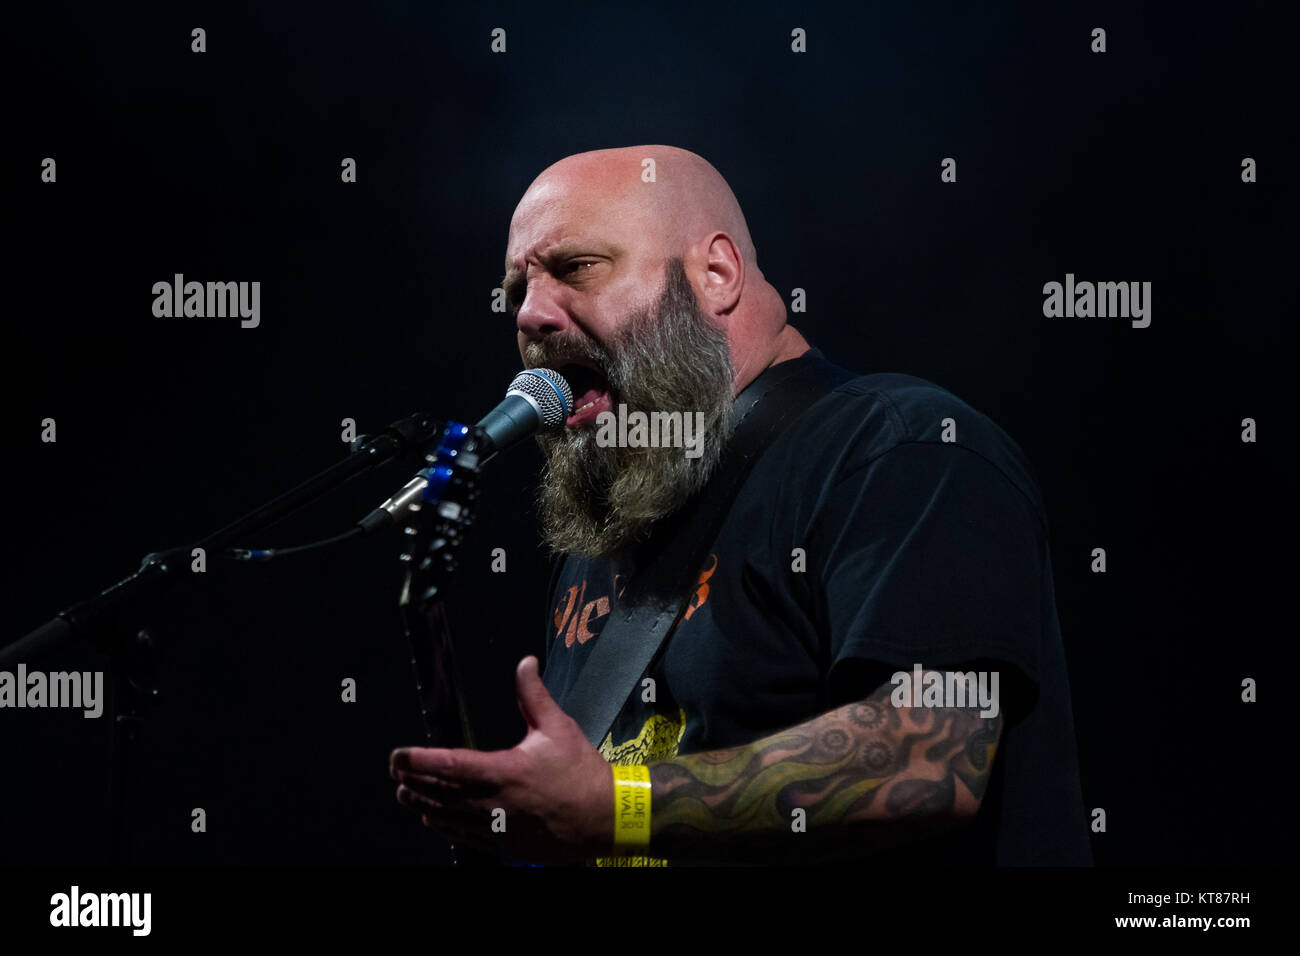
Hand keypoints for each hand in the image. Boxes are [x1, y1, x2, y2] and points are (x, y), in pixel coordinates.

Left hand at [389, 656, 614, 863]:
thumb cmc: (582, 772)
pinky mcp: (505, 846)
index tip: (399, 755)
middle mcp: (495, 803)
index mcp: (505, 771)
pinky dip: (445, 827)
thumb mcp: (558, 728)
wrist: (606, 818)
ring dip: (423, 804)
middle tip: (395, 772)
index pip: (450, 765)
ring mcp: (498, 828)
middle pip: (442, 794)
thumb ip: (533, 695)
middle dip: (414, 782)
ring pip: (449, 818)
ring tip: (404, 794)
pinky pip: (465, 837)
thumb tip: (525, 662)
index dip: (420, 761)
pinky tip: (433, 819)